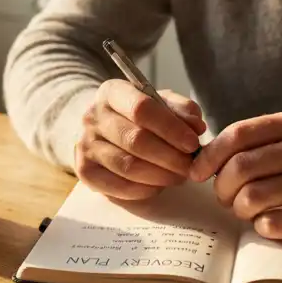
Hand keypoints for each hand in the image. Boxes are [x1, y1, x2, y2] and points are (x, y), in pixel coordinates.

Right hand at [74, 80, 205, 199]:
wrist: (102, 131)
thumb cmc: (137, 116)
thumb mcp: (160, 103)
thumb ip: (181, 110)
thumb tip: (196, 127)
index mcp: (112, 92)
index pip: (141, 108)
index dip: (171, 128)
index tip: (193, 143)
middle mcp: (93, 117)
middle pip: (135, 140)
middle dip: (170, 156)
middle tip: (190, 166)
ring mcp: (86, 145)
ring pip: (127, 166)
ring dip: (160, 175)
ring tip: (179, 176)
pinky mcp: (85, 171)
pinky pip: (118, 186)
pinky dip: (144, 190)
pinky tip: (159, 185)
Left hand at [189, 110, 281, 246]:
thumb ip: (261, 141)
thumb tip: (205, 158)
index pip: (239, 134)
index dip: (210, 155)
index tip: (197, 171)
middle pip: (241, 167)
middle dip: (222, 187)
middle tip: (226, 196)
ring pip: (253, 197)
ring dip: (240, 208)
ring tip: (247, 210)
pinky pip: (273, 224)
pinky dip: (261, 227)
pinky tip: (270, 222)